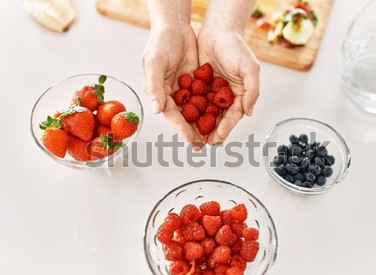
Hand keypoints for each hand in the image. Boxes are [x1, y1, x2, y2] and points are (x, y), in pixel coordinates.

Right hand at [142, 24, 205, 143]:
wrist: (174, 26)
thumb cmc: (160, 42)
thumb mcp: (154, 62)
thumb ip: (154, 86)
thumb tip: (157, 110)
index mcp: (160, 93)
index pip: (172, 115)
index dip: (182, 129)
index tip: (192, 140)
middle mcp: (173, 94)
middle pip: (185, 117)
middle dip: (195, 132)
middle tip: (205, 146)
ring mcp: (185, 89)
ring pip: (196, 111)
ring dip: (204, 124)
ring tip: (214, 137)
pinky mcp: (196, 82)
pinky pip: (205, 98)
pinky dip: (211, 108)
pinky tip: (221, 116)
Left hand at [197, 27, 259, 144]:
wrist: (219, 29)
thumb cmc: (237, 47)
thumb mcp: (250, 68)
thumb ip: (252, 91)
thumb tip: (248, 113)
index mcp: (239, 96)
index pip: (232, 117)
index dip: (225, 129)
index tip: (216, 140)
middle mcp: (224, 97)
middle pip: (217, 120)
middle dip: (209, 133)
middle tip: (201, 145)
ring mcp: (210, 92)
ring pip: (203, 114)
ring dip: (197, 126)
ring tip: (190, 138)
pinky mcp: (198, 85)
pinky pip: (192, 101)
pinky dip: (188, 111)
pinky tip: (181, 120)